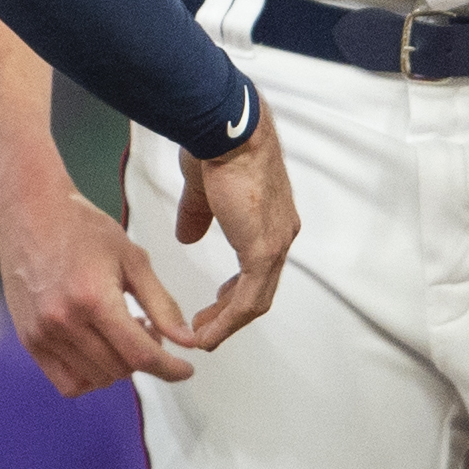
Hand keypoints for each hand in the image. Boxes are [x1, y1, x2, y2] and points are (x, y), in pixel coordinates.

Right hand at [0, 172, 201, 395]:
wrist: (29, 213)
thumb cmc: (83, 228)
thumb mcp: (133, 258)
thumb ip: (163, 304)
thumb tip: (189, 342)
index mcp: (94, 298)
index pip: (140, 355)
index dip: (170, 369)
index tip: (185, 369)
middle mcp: (64, 321)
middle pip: (120, 369)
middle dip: (145, 357)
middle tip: (146, 327)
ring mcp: (42, 334)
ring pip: (97, 379)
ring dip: (119, 366)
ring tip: (120, 332)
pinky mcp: (29, 340)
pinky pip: (67, 382)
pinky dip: (91, 376)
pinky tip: (98, 349)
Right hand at [173, 94, 298, 348]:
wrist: (226, 131)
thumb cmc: (216, 147)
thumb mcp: (203, 190)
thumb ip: (198, 214)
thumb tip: (187, 236)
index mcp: (270, 219)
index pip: (258, 267)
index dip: (236, 289)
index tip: (216, 301)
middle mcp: (281, 234)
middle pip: (260, 288)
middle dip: (230, 311)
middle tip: (206, 326)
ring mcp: (275, 244)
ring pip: (255, 299)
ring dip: (227, 323)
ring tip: (202, 337)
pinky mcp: (262, 250)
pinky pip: (247, 299)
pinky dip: (227, 321)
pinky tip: (208, 332)